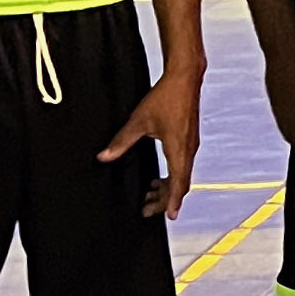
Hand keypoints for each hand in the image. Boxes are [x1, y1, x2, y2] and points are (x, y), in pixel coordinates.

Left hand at [101, 69, 199, 219]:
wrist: (185, 79)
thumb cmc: (166, 98)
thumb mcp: (138, 121)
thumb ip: (121, 141)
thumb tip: (104, 157)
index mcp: (178, 149)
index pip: (178, 182)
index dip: (172, 201)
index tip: (168, 216)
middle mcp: (188, 150)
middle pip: (181, 183)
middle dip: (165, 198)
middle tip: (148, 209)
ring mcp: (190, 145)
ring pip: (182, 175)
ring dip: (168, 186)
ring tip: (151, 194)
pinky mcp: (189, 139)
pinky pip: (182, 164)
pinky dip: (172, 175)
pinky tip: (159, 175)